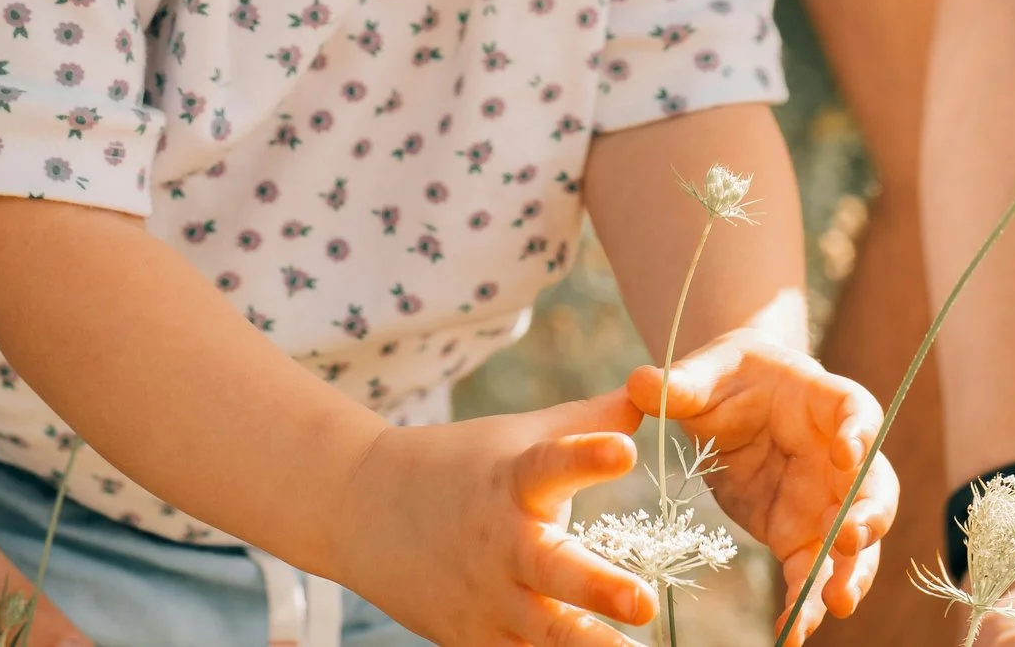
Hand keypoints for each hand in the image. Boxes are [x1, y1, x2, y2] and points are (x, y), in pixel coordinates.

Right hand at [327, 386, 665, 646]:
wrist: (364, 509)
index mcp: (511, 482)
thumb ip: (584, 423)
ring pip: (543, 632)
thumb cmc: (460, 466)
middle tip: (644, 601)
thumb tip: (650, 393)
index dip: (586, 456)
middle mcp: (500, 542)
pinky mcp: (476, 640)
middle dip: (598, 587)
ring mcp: (487, 598)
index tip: (624, 451)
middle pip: (552, 567)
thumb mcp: (516, 436)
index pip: (550, 464)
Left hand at [635, 339, 893, 639]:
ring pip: (855, 546)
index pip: (858, 412)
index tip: (847, 452)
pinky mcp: (800, 537)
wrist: (729, 402)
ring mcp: (825, 503)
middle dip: (868, 516)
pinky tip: (792, 632)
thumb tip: (640, 384)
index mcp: (825, 402)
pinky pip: (811, 575)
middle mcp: (840, 459)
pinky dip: (806, 603)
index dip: (859, 432)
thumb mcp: (706, 371)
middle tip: (850, 539)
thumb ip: (682, 382)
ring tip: (836, 603)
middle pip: (873, 489)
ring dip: (851, 574)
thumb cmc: (729, 376)